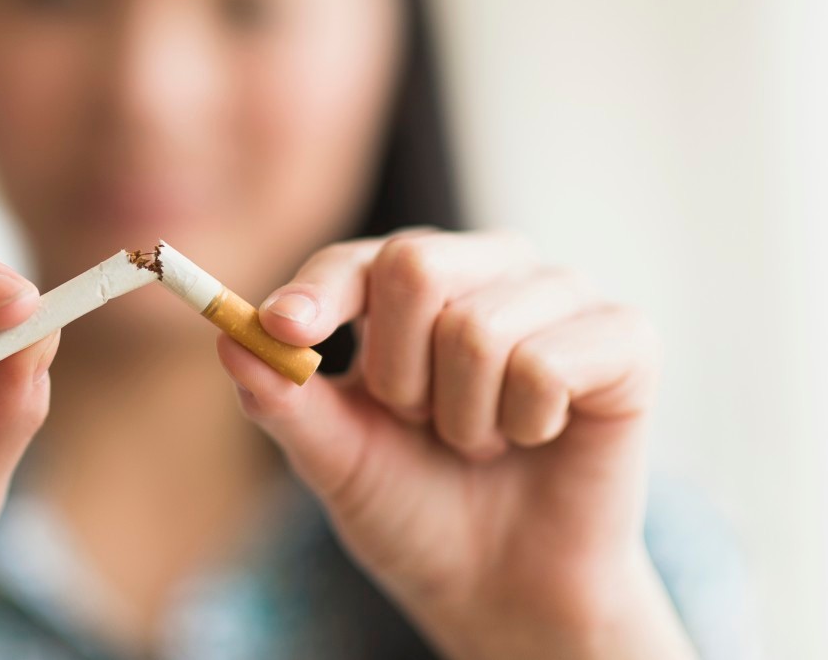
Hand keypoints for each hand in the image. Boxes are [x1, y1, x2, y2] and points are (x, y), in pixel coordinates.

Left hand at [216, 229, 696, 659]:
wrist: (505, 589)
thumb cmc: (417, 510)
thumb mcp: (337, 460)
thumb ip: (284, 400)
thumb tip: (227, 337)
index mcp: (415, 286)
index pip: (358, 261)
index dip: (318, 293)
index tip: (284, 328)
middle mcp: (489, 269)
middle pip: (416, 266)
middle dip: (399, 375)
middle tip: (422, 424)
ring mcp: (559, 296)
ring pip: (478, 327)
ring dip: (463, 418)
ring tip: (481, 443)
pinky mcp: (623, 338)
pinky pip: (547, 360)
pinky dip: (527, 423)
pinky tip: (538, 438)